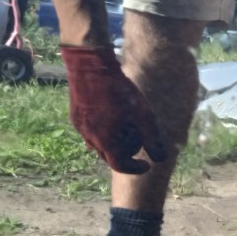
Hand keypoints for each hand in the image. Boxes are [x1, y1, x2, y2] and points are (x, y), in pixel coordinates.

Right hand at [61, 45, 166, 174]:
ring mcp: (81, 129)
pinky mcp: (75, 117)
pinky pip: (90, 132)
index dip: (135, 168)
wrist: (91, 67)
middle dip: (126, 153)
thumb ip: (153, 140)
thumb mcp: (144, 117)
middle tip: (139, 141)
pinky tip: (111, 119)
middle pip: (110, 156)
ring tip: (127, 129)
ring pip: (99, 145)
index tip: (146, 164)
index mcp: (107, 143)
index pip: (121, 166)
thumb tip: (161, 160)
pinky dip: (103, 132)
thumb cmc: (121, 92)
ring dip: (113, 143)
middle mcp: (91, 139)